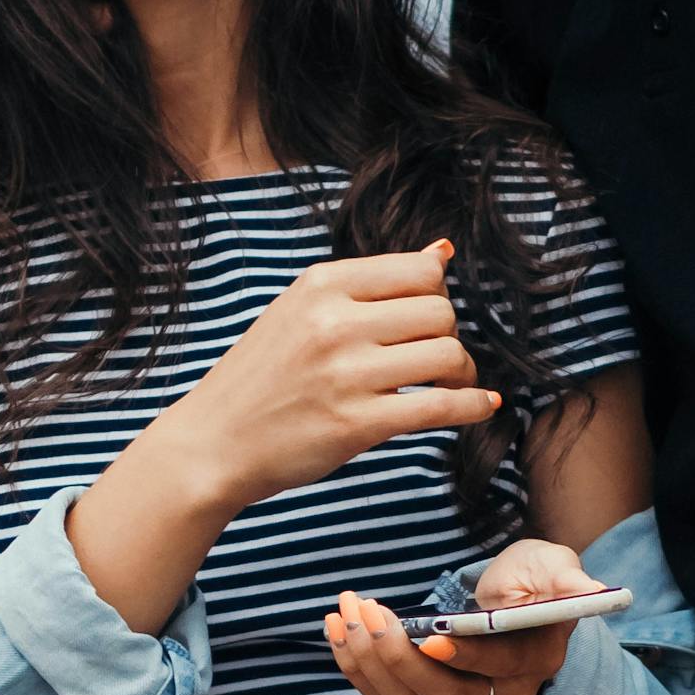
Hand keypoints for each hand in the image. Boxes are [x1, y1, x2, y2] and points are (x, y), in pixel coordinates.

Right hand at [176, 241, 497, 512]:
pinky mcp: (356, 423)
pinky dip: (472, 406)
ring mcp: (345, 373)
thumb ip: (371, 284)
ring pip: (447, 355)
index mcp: (322, 284)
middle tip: (436, 361)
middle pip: (440, 312)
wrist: (213, 442)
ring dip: (461, 373)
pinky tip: (481, 406)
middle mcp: (334, 321)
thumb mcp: (302, 310)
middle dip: (450, 336)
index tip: (426, 321)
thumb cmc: (261, 377)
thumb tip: (444, 252)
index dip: (437, 296)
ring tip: (448, 385)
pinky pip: (440, 406)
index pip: (420, 271)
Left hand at [323, 538, 605, 694]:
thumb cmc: (534, 578)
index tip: (427, 635)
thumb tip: (588, 588)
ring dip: (367, 662)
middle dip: (398, 658)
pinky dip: (355, 669)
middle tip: (367, 613)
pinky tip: (335, 631)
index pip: (497, 667)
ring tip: (343, 614)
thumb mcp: (552, 565)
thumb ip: (564, 577)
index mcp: (536, 660)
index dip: (463, 656)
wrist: (515, 602)